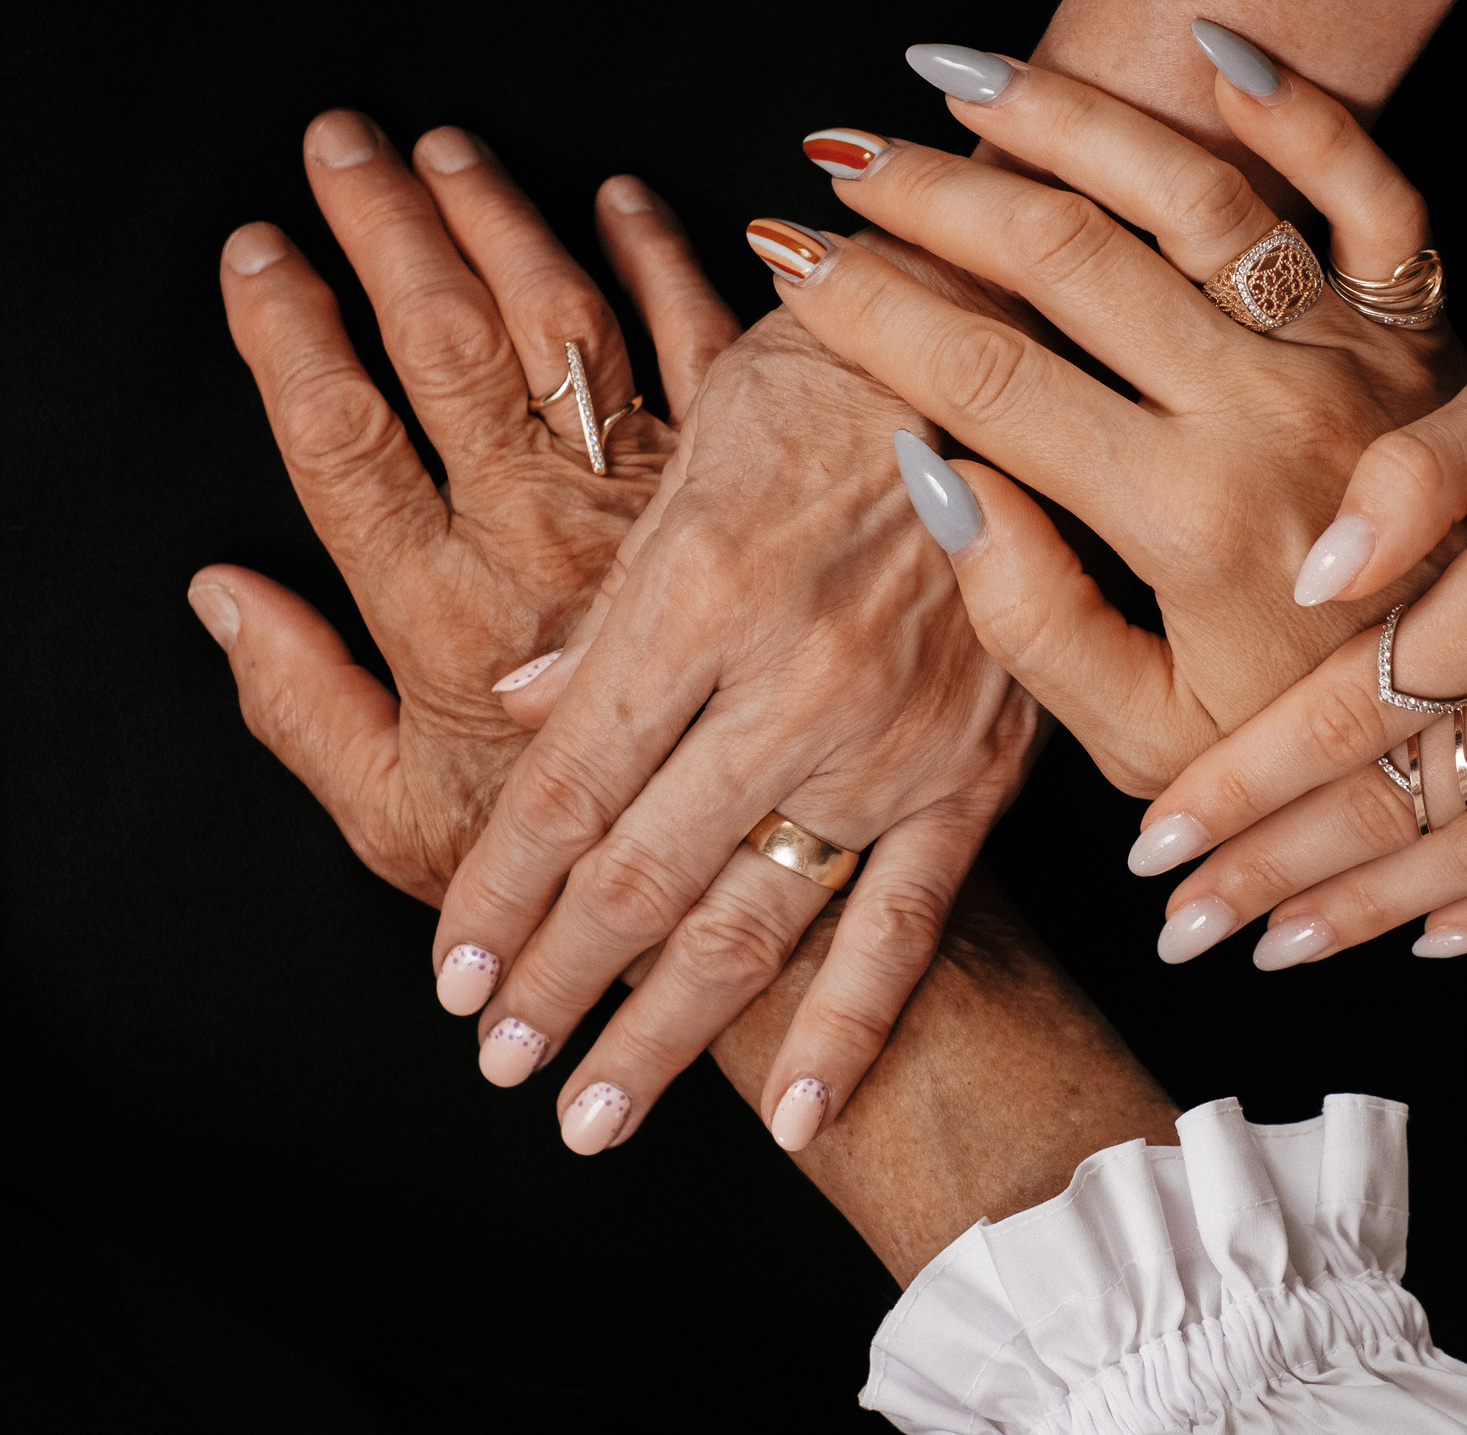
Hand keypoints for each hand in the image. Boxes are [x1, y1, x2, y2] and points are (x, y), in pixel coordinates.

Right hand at [190, 112, 727, 906]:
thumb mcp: (398, 828)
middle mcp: (543, 538)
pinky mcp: (749, 488)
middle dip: (384, 231)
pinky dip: (664, 261)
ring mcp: (654, 503)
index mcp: (445, 613)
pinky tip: (619, 197)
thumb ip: (298, 708)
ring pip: (564, 325)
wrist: (758, 880)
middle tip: (340, 143)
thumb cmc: (572, 865)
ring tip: (443, 150)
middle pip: (446, 348)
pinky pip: (705, 345)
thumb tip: (218, 593)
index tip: (257, 249)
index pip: (343, 435)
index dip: (289, 330)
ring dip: (500, 221)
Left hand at [431, 221, 1036, 1157]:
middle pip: (640, 876)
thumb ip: (610, 600)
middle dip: (555, 985)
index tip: (451, 973)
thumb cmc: (837, 375)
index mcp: (701, 596)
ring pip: (755, 919)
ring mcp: (893, 740)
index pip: (569, 785)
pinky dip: (850, 1023)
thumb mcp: (693, 450)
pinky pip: (907, 918)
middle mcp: (792, 686)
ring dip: (664, 1031)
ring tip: (595, 1117)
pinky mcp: (977, 767)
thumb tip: (517, 702)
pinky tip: (796, 1112)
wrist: (1015, 348)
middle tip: (499, 1065)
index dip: (499, 890)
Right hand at [760, 46, 1466, 803]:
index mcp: (1183, 513)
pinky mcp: (1415, 323)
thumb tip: (933, 472)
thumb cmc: (1301, 738)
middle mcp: (1264, 408)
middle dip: (931, 196)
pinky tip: (1208, 52)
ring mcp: (1343, 350)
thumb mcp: (1145, 738)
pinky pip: (1372, 190)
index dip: (870, 310)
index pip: (986, 377)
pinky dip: (1302, 111)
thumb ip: (1030, 621)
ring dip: (1065, 118)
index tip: (788, 258)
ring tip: (954, 74)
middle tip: (836, 161)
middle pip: (1066, 257)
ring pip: (1193, 191)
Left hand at [1133, 226, 1466, 969]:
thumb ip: (1407, 478)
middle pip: (1391, 809)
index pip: (1344, 716)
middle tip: (1178, 930)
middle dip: (1270, 878)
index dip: (1241, 788)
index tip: (1155, 843)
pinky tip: (1438, 941)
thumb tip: (1308, 574)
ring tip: (1273, 950)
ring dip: (1367, 917)